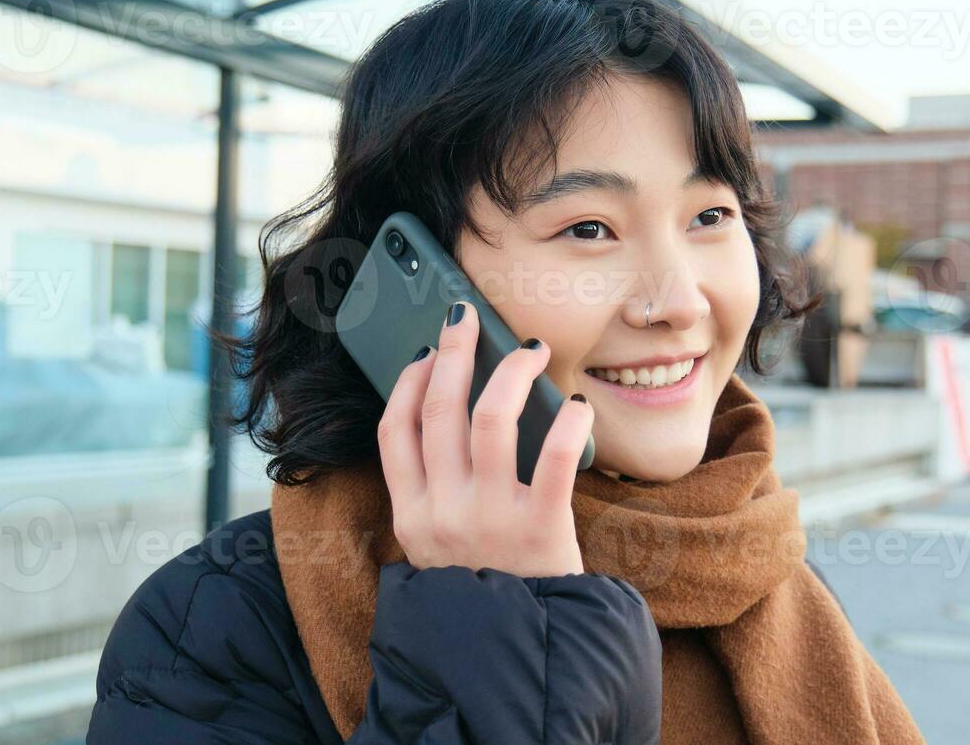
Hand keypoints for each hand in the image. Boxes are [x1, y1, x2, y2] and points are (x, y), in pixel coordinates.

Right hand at [378, 300, 594, 577]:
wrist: (523, 653)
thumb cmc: (487, 586)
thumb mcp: (438, 544)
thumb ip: (437, 488)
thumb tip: (455, 405)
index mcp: (411, 516)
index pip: (394, 430)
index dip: (407, 382)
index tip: (424, 353)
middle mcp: (444, 513)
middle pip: (440, 410)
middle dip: (453, 351)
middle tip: (468, 316)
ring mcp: (492, 519)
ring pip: (492, 418)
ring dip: (511, 371)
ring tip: (530, 350)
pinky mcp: (543, 528)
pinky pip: (557, 458)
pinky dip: (568, 423)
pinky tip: (575, 406)